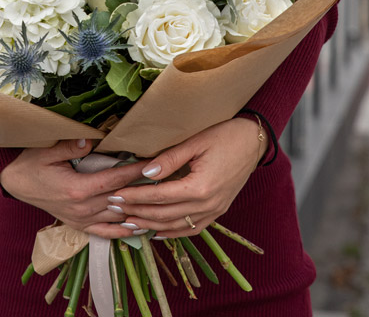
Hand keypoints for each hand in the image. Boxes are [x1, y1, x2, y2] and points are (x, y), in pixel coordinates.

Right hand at [0, 138, 150, 237]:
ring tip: (160, 202)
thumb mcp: (48, 150)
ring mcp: (81, 219)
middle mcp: (82, 208)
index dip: (136, 171)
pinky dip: (123, 231)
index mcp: (78, 189)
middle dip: (143, 188)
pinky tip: (140, 227)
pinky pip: (105, 232)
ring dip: (138, 209)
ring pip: (117, 217)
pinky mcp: (79, 225)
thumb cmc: (32, 164)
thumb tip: (92, 138)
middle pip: (121, 198)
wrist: (17, 184)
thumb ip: (72, 147)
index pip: (115, 180)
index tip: (154, 163)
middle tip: (165, 178)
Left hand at [106, 118, 266, 237]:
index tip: (117, 195)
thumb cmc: (225, 135)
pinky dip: (174, 233)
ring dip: (151, 226)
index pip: (159, 196)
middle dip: (138, 212)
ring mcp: (215, 211)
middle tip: (115, 209)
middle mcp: (207, 204)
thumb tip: (145, 173)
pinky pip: (194, 228)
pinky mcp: (219, 211)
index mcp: (200, 187)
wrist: (254, 141)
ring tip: (129, 223)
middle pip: (165, 214)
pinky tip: (158, 233)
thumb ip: (170, 159)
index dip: (136, 197)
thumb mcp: (196, 142)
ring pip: (177, 226)